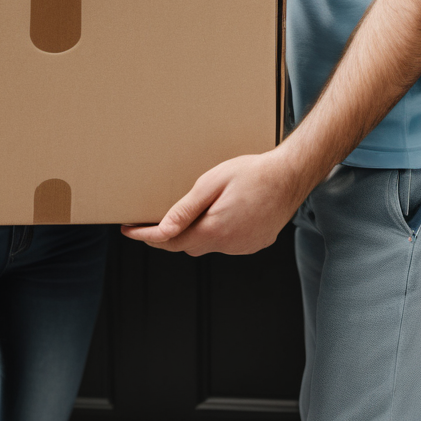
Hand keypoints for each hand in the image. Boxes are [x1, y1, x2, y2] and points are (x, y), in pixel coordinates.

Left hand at [122, 146, 303, 256]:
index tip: (129, 230)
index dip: (146, 237)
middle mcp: (229, 244)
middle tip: (153, 220)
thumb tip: (163, 230)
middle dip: (169, 236)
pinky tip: (222, 214)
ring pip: (208, 245)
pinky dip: (218, 233)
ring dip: (196, 233)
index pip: (170, 240)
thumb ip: (185, 209)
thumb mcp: (212, 184)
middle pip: (187, 246)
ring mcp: (244, 246)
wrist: (291, 175)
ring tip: (194, 212)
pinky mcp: (256, 243)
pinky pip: (228, 243)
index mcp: (214, 230)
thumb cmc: (252, 173)